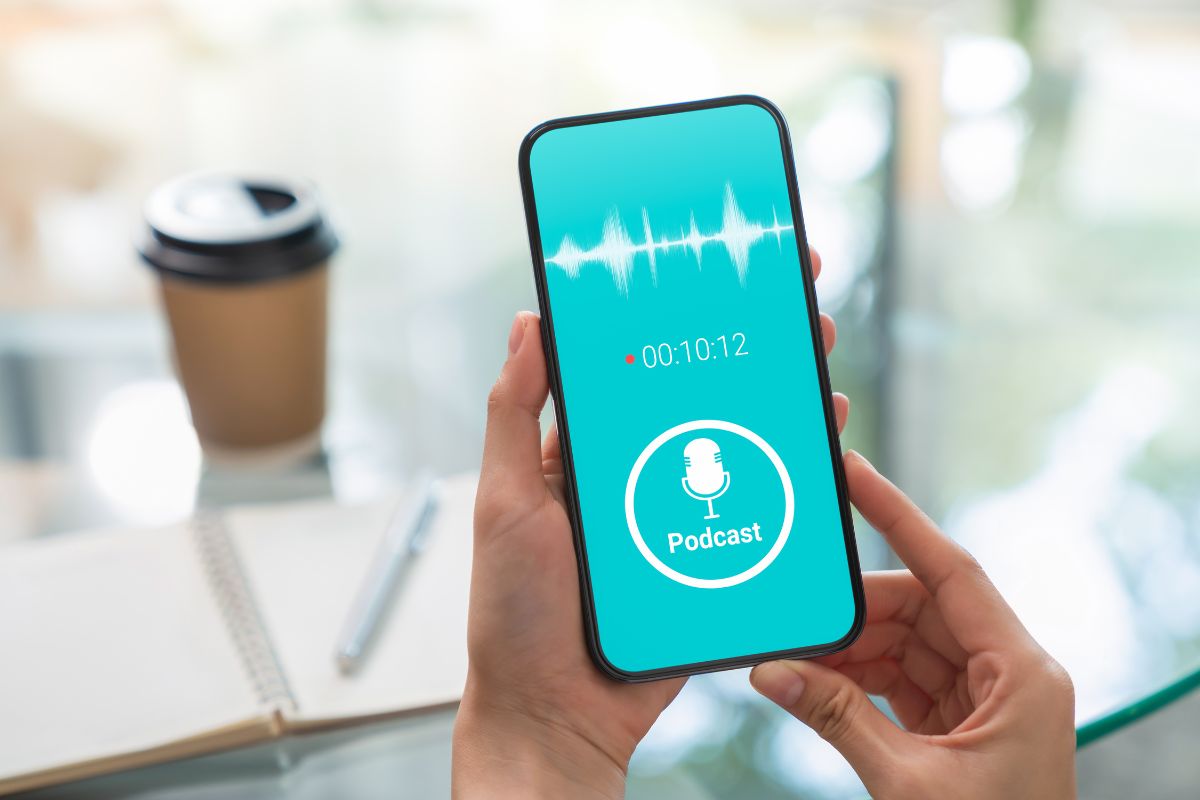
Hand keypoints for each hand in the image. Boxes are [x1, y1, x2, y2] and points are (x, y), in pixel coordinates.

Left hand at [454, 250, 843, 798]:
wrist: (558, 716)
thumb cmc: (515, 617)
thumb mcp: (503, 502)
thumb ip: (514, 415)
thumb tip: (526, 322)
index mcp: (582, 451)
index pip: (631, 363)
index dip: (669, 311)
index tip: (705, 261)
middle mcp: (634, 471)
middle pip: (699, 391)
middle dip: (746, 337)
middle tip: (788, 289)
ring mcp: (677, 512)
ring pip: (737, 440)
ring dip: (778, 392)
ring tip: (813, 348)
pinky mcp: (711, 555)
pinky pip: (758, 503)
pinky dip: (792, 468)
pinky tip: (820, 437)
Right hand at [751, 451, 1076, 798]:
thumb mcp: (909, 786)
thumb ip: (837, 718)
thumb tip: (772, 671)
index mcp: (1021, 674)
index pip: (952, 570)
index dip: (898, 517)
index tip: (855, 473)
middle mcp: (1008, 672)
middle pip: (919, 606)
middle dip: (852, 613)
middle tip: (792, 611)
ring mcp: (984, 696)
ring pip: (903, 641)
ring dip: (847, 650)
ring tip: (794, 660)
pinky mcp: (960, 720)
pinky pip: (900, 676)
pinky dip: (857, 679)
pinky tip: (816, 682)